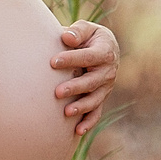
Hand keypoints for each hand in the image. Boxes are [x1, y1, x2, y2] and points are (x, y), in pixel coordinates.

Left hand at [51, 20, 120, 135]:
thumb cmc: (90, 37)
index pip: (88, 57)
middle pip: (91, 82)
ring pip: (94, 100)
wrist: (106, 49)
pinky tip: (77, 131)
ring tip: (66, 112)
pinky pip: (96, 113)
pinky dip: (89, 122)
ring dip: (81, 107)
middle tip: (57, 92)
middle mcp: (108, 72)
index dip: (71, 59)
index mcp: (105, 52)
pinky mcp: (101, 98)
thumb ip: (77, 32)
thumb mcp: (87, 28)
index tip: (52, 62)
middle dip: (75, 88)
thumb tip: (66, 37)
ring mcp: (105, 88)